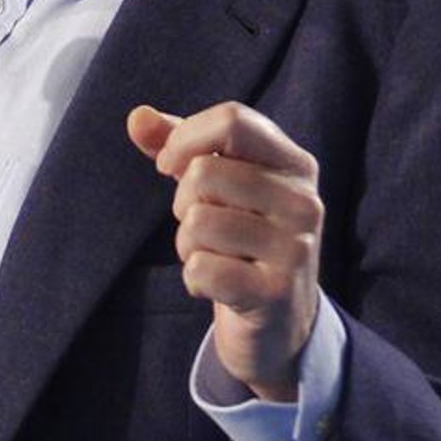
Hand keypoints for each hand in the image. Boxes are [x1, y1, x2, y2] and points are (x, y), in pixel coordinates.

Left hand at [126, 99, 323, 399]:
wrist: (281, 324)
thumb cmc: (243, 240)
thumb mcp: (220, 187)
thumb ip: (181, 147)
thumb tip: (137, 117)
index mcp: (295, 163)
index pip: (232, 120)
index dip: (185, 139)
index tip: (170, 165)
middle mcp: (304, 200)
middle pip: (204, 172)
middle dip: (183, 201)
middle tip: (202, 224)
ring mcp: (295, 248)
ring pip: (197, 221)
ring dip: (187, 244)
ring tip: (212, 255)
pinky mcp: (275, 292)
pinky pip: (201, 268)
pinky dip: (195, 278)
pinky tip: (216, 285)